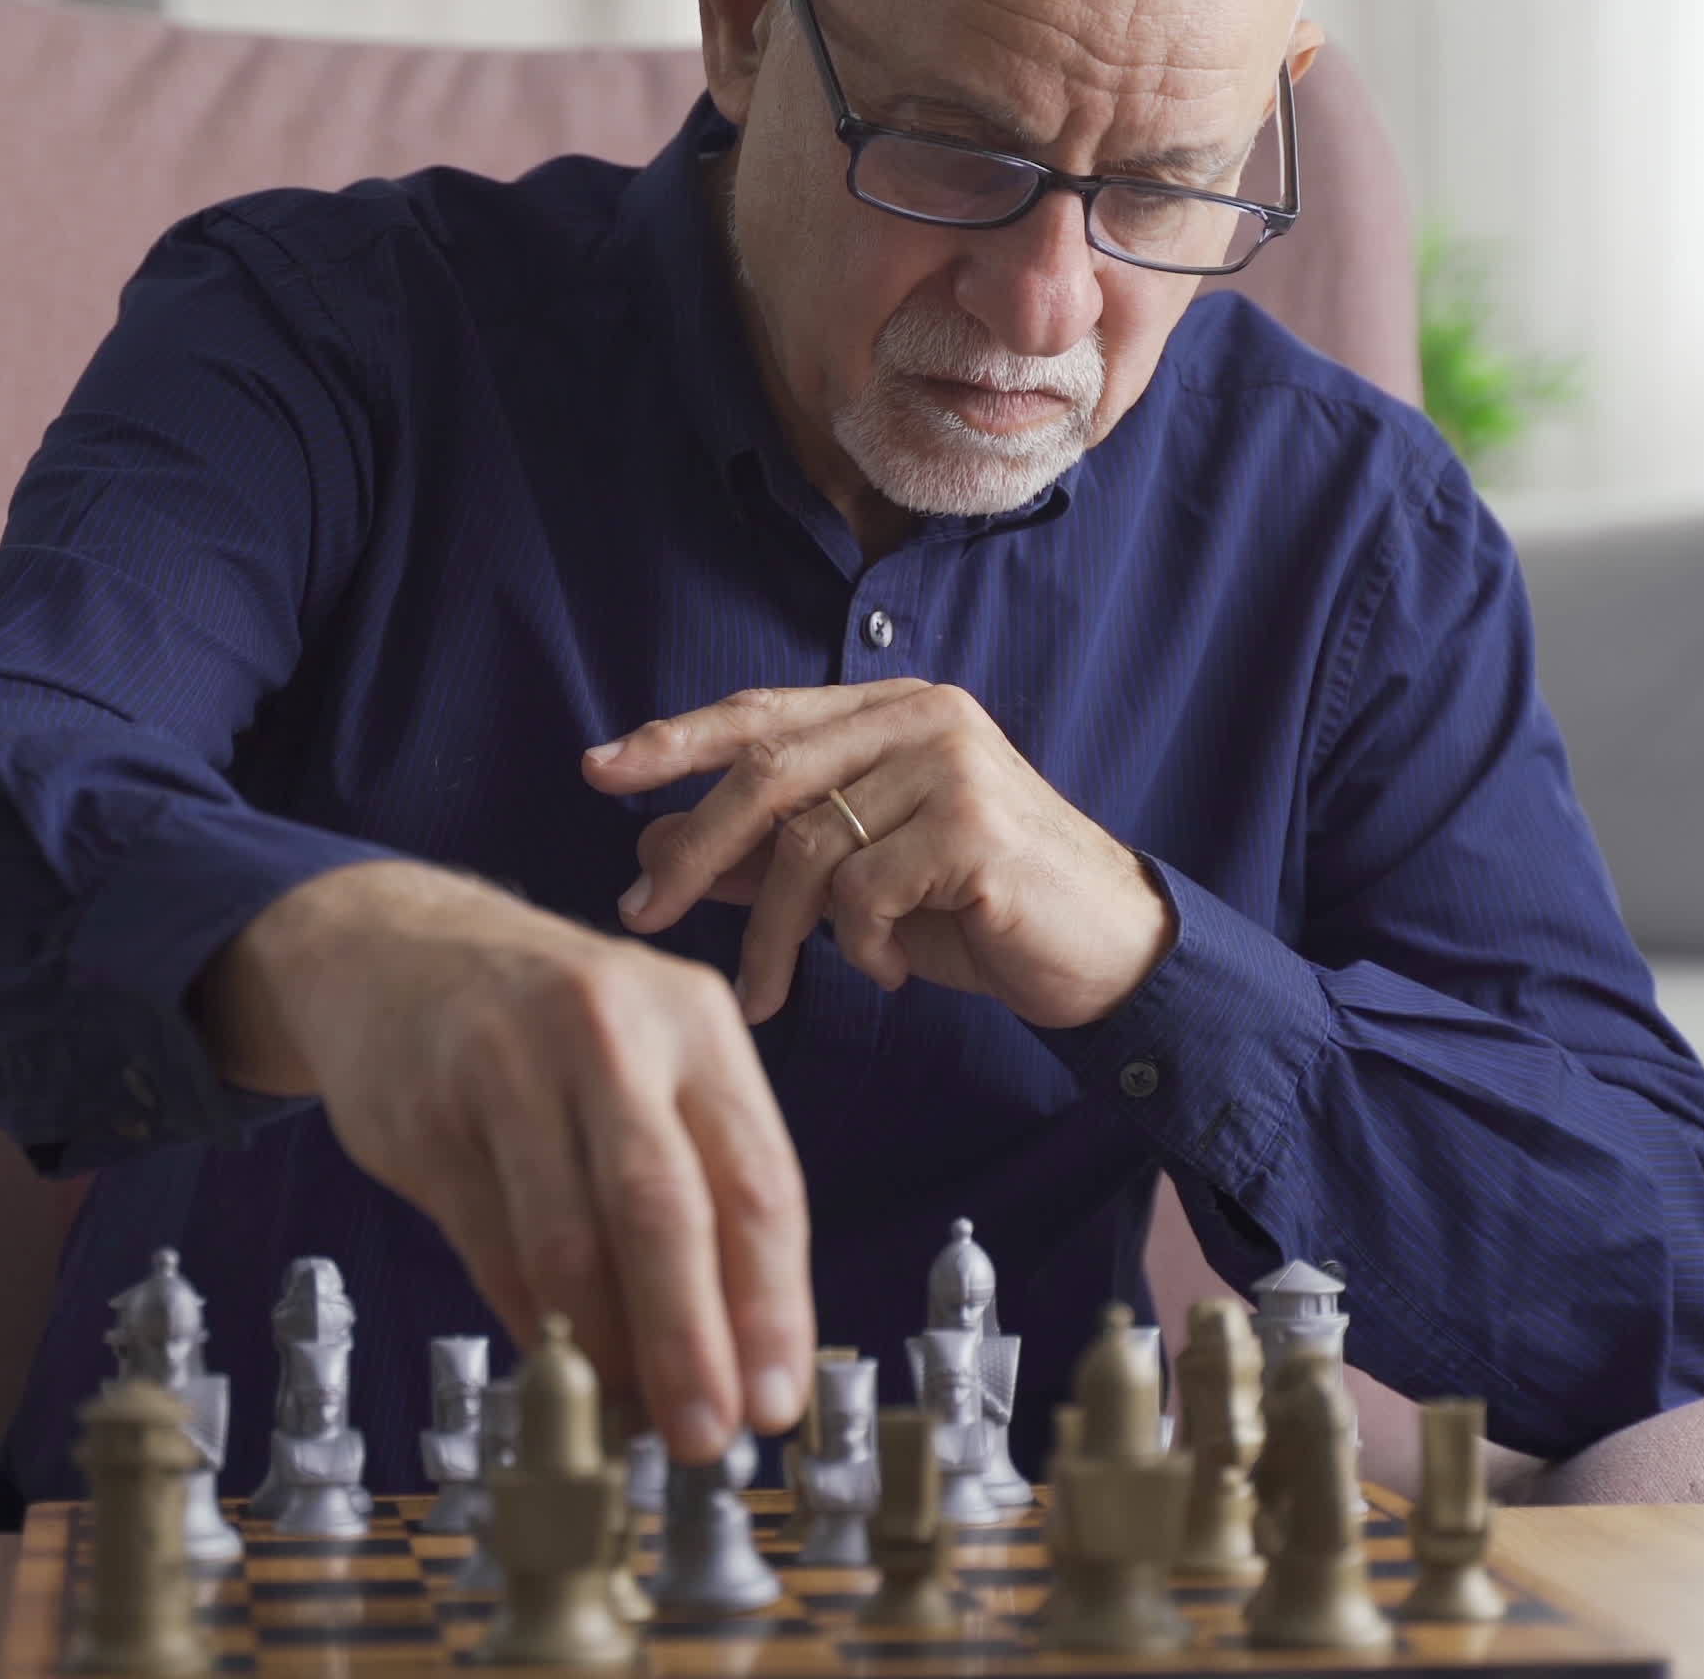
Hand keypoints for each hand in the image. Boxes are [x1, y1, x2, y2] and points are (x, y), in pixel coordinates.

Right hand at [195, 862, 814, 1460]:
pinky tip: (561, 1364)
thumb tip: (734, 1351)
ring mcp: (509, 1064)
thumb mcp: (649, 1061)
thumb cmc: (551, 1027)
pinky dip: (533, 1321)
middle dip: (692, 1339)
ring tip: (630, 1417)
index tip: (776, 1400)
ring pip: (568, 1237)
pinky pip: (491, 1245)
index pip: (758, 1181)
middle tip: (707, 1435)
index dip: (772, 1305)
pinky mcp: (427, 1110)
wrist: (394, 947)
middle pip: (665, 1208)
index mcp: (695, 1021)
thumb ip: (698, 1181)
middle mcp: (610, 1029)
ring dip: (606, 1348)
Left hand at [582, 681, 1177, 1028]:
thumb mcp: (858, 881)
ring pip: (809, 845)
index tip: (597, 771)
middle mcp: (922, 717)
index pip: (759, 713)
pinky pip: (866, 892)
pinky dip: (860, 946)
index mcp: (890, 710)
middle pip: (767, 774)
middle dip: (692, 851)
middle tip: (643, 916)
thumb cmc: (978, 911)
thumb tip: (649, 850)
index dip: (673, 740)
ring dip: (774, 934)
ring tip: (772, 993)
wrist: (1105, 953)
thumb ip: (765, 856)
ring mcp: (953, 766)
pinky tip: (887, 971)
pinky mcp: (976, 828)